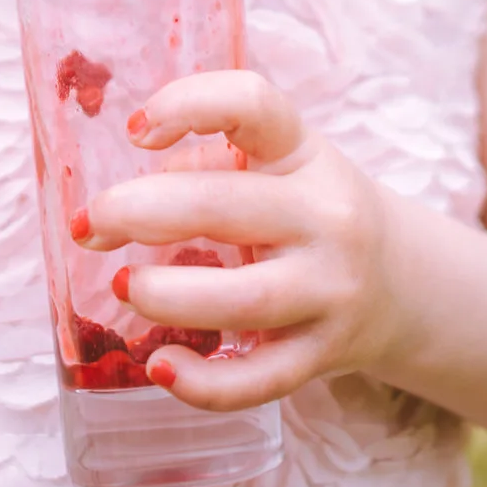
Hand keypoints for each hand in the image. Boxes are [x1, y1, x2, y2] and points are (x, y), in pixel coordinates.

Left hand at [71, 70, 400, 411]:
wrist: (396, 282)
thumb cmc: (307, 212)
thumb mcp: (275, 167)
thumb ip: (206, 166)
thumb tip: (131, 197)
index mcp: (304, 152)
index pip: (251, 103)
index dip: (186, 105)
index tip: (136, 132)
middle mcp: (326, 215)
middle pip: (220, 206)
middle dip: (135, 213)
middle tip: (89, 225)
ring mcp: (329, 289)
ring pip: (241, 298)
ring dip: (165, 295)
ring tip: (122, 286)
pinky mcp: (322, 354)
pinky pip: (259, 379)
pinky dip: (203, 383)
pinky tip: (160, 366)